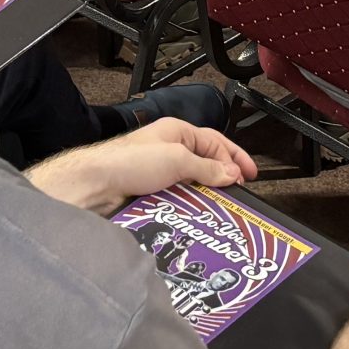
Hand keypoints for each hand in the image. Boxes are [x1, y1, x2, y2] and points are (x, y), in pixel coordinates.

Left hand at [29, 118, 256, 216]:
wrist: (97, 185)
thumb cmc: (131, 162)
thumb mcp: (176, 159)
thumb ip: (206, 167)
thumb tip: (231, 173)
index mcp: (178, 132)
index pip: (216, 141)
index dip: (235, 157)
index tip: (251, 175)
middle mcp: (170, 148)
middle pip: (206, 162)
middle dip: (224, 176)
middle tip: (240, 195)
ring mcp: (160, 170)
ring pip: (193, 182)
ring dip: (207, 194)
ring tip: (223, 209)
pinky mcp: (152, 190)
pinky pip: (179, 197)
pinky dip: (191, 205)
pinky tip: (199, 217)